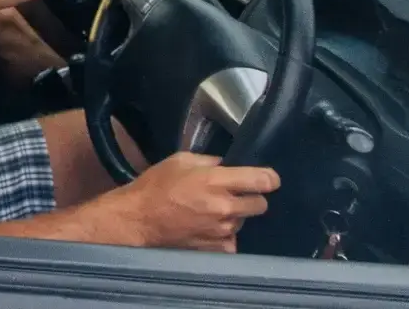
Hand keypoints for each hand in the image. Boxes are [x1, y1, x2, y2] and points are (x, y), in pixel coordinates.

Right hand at [107, 152, 279, 251]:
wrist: (139, 219)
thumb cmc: (156, 185)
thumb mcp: (180, 160)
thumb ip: (209, 161)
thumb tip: (226, 166)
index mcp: (216, 181)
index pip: (261, 181)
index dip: (269, 178)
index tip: (268, 179)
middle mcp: (224, 207)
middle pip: (261, 204)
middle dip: (252, 197)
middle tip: (236, 194)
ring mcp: (221, 230)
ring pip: (245, 222)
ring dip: (236, 216)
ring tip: (214, 211)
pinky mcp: (215, 248)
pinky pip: (232, 240)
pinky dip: (225, 234)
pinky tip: (211, 227)